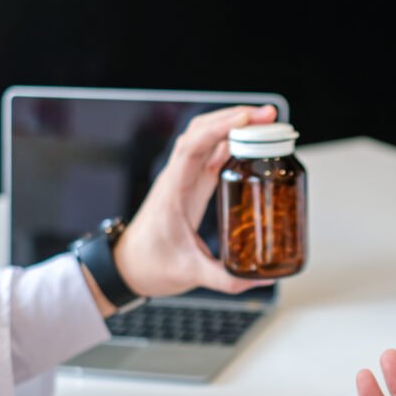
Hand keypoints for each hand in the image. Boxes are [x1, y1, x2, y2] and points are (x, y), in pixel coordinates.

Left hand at [111, 105, 277, 298]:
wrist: (127, 267)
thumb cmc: (149, 265)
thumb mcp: (189, 274)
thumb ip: (227, 279)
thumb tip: (261, 279)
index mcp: (173, 191)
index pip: (194, 146)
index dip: (222, 127)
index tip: (249, 119)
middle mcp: (177, 178)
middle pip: (202, 131)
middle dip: (235, 117)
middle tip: (268, 116)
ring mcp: (184, 179)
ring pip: (207, 139)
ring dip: (234, 126)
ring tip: (266, 125)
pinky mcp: (192, 186)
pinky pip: (212, 155)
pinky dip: (232, 144)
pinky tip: (253, 146)